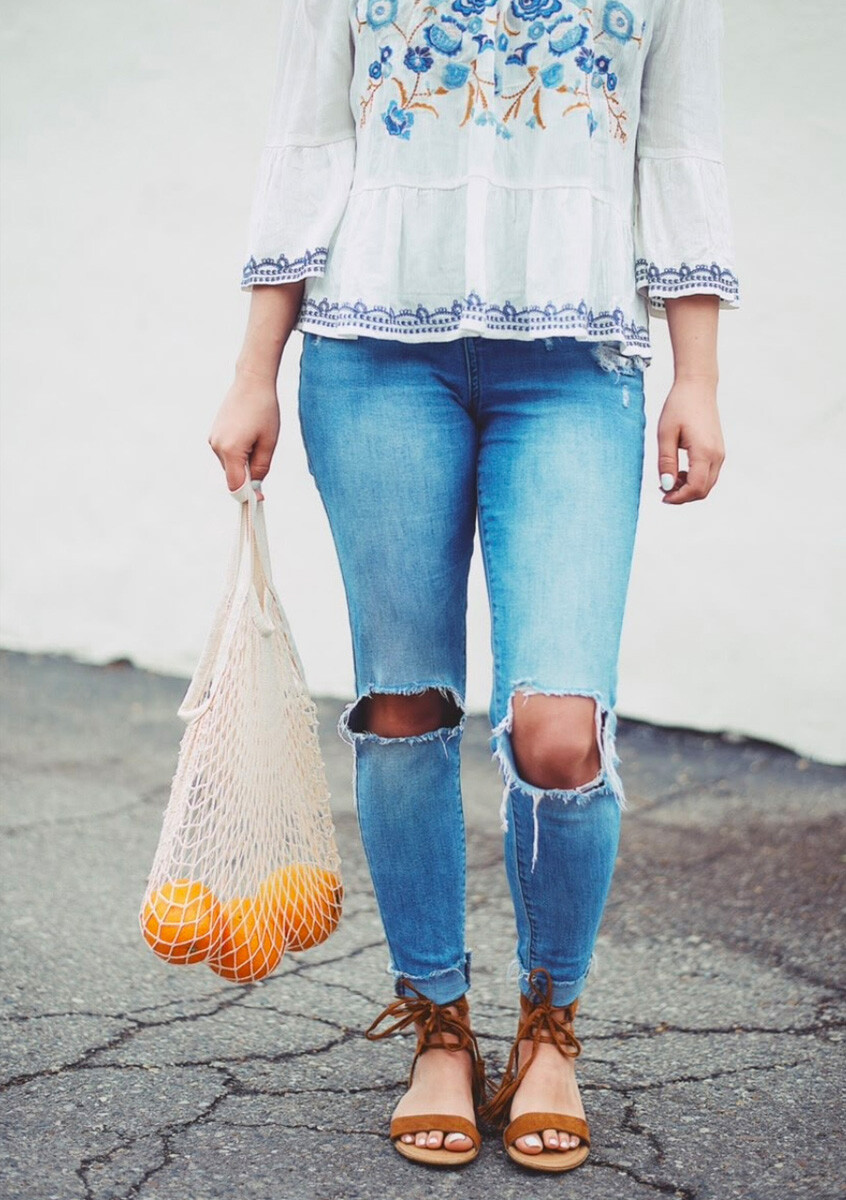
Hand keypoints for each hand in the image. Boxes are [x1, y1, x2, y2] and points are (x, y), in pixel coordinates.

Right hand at [208, 366, 280, 500]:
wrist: (251, 382)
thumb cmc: (264, 411)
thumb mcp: (269, 442)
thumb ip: (261, 468)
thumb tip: (255, 486)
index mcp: (231, 450)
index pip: (236, 486)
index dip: (248, 496)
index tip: (261, 498)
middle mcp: (217, 447)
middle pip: (233, 477)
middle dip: (248, 477)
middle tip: (264, 458)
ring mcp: (213, 440)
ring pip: (230, 466)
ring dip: (244, 464)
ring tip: (257, 440)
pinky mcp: (214, 434)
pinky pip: (227, 454)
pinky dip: (238, 454)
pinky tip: (249, 435)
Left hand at [656, 376, 724, 504]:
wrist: (697, 387)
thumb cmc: (679, 406)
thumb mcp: (665, 434)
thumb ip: (666, 462)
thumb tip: (667, 486)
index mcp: (704, 452)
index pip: (695, 488)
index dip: (679, 498)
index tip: (662, 496)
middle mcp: (717, 455)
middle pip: (703, 490)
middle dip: (683, 496)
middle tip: (663, 490)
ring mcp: (720, 453)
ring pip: (707, 484)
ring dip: (689, 488)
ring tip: (669, 479)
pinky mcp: (718, 450)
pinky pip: (709, 474)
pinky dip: (695, 479)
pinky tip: (679, 471)